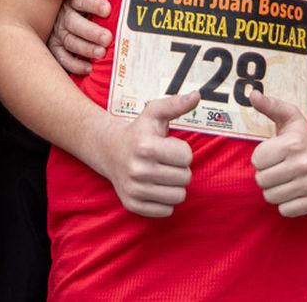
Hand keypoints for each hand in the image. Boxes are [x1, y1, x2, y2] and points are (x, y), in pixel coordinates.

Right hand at [49, 0, 112, 75]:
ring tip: (101, 53)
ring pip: (69, 41)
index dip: (94, 4)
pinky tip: (88, 68)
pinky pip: (61, 58)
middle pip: (74, 23)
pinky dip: (74, 64)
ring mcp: (56, 32)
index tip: (107, 10)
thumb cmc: (85, 7)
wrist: (59, 13)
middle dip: (91, 31)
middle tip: (107, 38)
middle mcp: (63, 16)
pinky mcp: (53, 47)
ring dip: (85, 48)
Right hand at [96, 89, 197, 216]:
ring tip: (162, 174)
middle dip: (180, 168)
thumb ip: (176, 104)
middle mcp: (137, 169)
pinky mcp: (132, 205)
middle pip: (185, 178)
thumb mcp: (154, 114)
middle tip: (166, 161)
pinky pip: (166, 211)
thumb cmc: (138, 132)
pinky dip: (165, 201)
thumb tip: (197, 95)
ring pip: (178, 196)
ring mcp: (134, 189)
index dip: (182, 151)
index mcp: (145, 146)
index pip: (187, 157)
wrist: (109, 150)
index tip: (169, 147)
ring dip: (175, 186)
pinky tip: (154, 187)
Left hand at [249, 90, 306, 216]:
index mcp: (293, 143)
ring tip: (284, 179)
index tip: (271, 154)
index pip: (257, 160)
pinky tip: (293, 190)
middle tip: (277, 167)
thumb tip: (252, 94)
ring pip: (271, 197)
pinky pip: (286, 210)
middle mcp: (304, 164)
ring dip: (273, 189)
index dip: (261, 158)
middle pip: (262, 180)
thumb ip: (270, 106)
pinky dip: (285, 203)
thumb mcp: (290, 116)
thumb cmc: (306, 135)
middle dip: (265, 174)